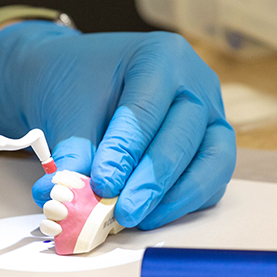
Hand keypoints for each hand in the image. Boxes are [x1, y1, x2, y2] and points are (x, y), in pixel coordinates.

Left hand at [0, 22, 234, 229]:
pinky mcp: (213, 146)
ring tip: (137, 219)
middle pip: (184, 136)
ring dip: (176, 197)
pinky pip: (212, 179)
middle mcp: (195, 83)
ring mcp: (211, 115)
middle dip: (153, 180)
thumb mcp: (67, 110)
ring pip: (213, 160)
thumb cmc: (76, 87)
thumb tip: (63, 195)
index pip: (146, 110)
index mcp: (161, 57)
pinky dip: (185, 201)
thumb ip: (73, 151)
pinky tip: (152, 216)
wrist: (80, 82)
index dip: (125, 153)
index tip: (102, 187)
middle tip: (123, 212)